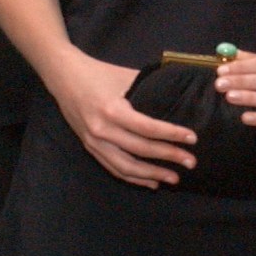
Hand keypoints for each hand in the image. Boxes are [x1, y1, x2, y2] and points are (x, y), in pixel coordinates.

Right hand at [51, 50, 196, 188]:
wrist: (63, 75)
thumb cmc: (98, 73)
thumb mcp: (125, 76)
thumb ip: (149, 89)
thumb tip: (178, 97)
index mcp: (112, 110)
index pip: (148, 128)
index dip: (171, 135)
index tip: (192, 139)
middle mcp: (102, 130)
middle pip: (141, 149)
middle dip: (169, 157)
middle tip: (191, 162)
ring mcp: (94, 142)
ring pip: (126, 167)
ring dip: (152, 174)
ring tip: (174, 178)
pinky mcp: (89, 147)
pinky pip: (114, 168)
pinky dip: (134, 178)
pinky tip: (151, 182)